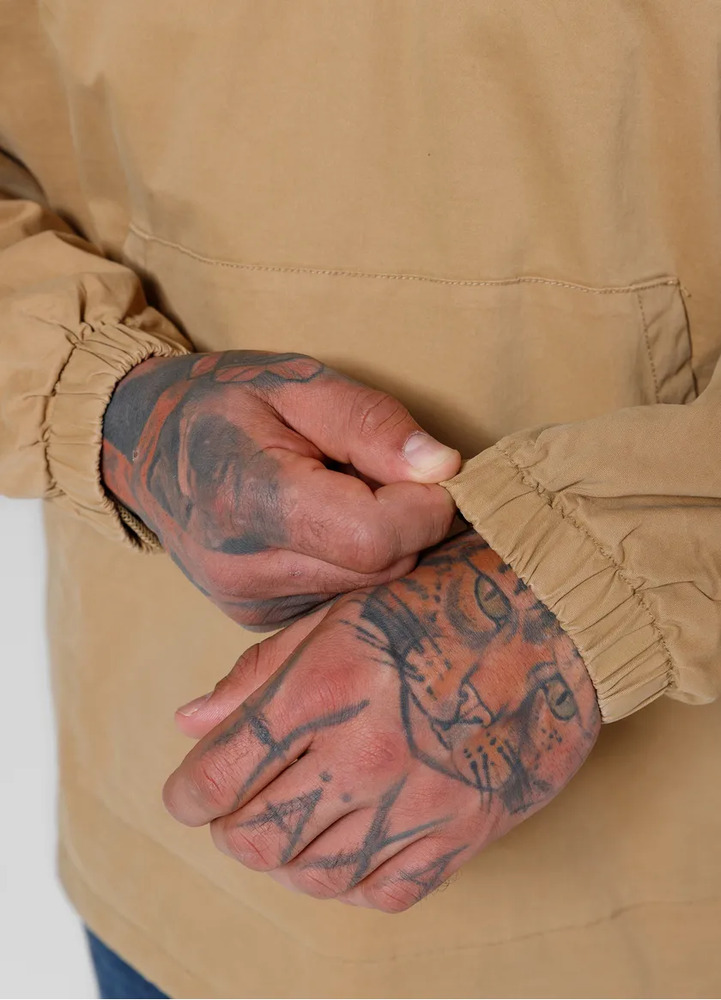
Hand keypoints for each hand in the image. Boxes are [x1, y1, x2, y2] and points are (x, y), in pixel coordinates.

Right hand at [101, 350, 458, 626]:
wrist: (144, 447)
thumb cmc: (223, 402)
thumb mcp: (296, 383)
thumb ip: (370, 423)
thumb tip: (443, 468)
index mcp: (249, 499)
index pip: (374, 536)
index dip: (423, 505)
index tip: (427, 469)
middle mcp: (246, 568)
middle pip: (382, 566)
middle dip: (407, 519)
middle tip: (379, 471)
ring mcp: (251, 602)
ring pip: (371, 589)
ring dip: (383, 543)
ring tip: (344, 493)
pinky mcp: (260, 618)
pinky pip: (344, 598)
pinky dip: (355, 563)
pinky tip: (326, 527)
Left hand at [164, 531, 600, 911]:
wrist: (554, 617)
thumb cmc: (441, 602)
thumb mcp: (341, 614)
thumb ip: (260, 673)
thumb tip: (190, 724)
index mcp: (325, 689)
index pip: (218, 777)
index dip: (186, 794)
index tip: (188, 792)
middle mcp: (367, 754)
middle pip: (256, 838)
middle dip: (230, 828)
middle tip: (240, 805)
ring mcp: (420, 801)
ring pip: (314, 876)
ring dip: (287, 857)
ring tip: (296, 821)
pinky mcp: (466, 831)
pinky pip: (385, 892)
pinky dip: (350, 881)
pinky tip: (350, 846)